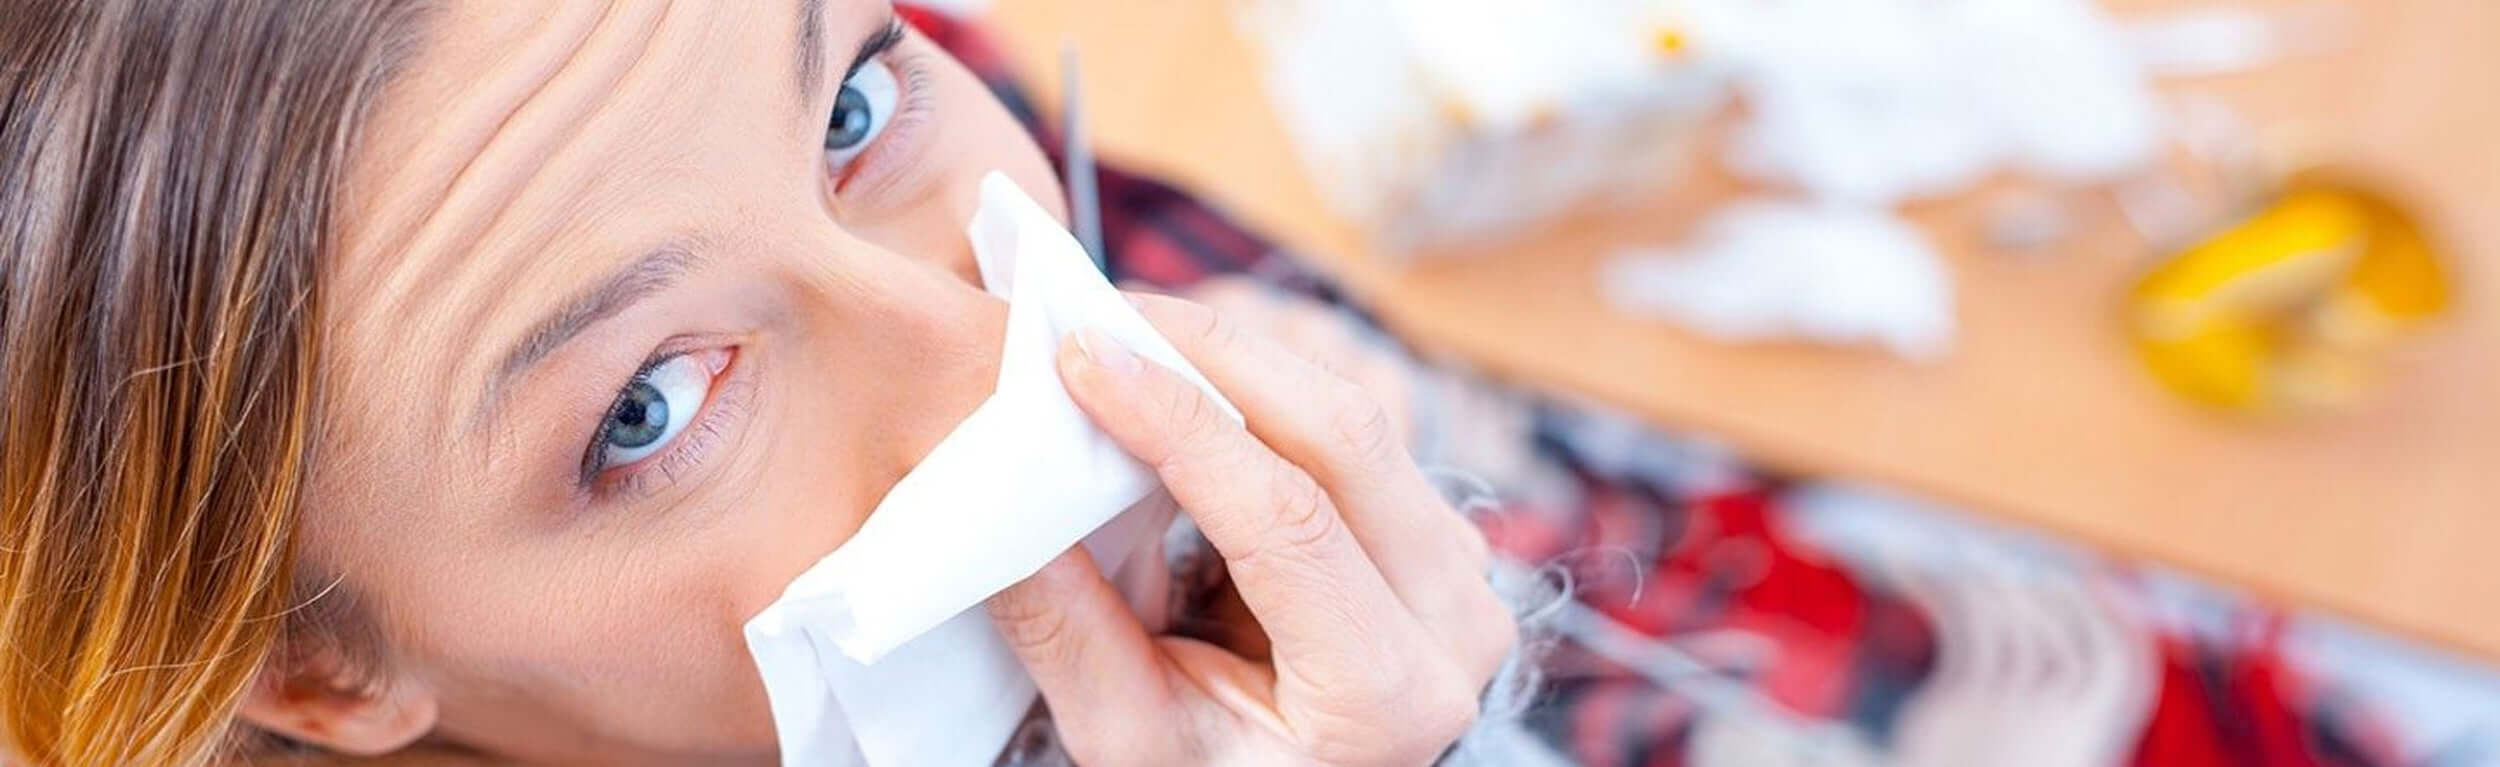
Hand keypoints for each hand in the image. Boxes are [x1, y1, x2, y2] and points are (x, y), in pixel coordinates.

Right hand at [984, 293, 1515, 766]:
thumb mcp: (1132, 740)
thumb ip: (1070, 632)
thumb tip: (994, 504)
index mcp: (1389, 692)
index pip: (1288, 518)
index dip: (1182, 423)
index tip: (1082, 358)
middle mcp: (1455, 621)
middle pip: (1345, 438)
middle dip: (1216, 357)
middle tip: (1102, 316)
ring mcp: (1461, 569)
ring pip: (1355, 418)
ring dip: (1238, 364)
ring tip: (1130, 335)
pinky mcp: (1438, 534)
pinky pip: (1353, 436)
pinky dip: (1262, 396)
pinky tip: (1183, 376)